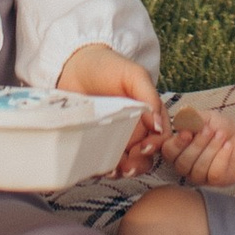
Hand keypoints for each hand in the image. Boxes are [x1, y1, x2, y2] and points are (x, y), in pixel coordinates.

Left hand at [55, 44, 166, 178]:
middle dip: (140, 164)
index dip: (157, 145)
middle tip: (130, 164)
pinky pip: (104, 160)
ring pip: (127, 162)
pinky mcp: (96, 142)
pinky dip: (105, 168)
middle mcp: (134, 128)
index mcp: (148, 113)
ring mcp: (115, 137)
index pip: (161, 135)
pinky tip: (101, 168)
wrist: (73, 64)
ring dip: (124, 170)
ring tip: (116, 170)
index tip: (146, 146)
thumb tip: (159, 124)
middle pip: (146, 155)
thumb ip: (149, 96)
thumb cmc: (107, 65)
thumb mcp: (133, 74)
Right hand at [161, 106, 234, 189]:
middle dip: (198, 144)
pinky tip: (228, 146)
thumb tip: (181, 119)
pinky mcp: (215, 181)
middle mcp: (184, 165)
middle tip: (210, 129)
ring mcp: (199, 176)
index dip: (177, 143)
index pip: (167, 151)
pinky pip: (213, 173)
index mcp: (177, 149)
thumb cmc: (219, 126)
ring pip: (198, 168)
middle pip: (182, 162)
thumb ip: (191, 117)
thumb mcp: (204, 117)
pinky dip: (222, 157)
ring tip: (221, 135)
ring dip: (211, 149)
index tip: (188, 132)